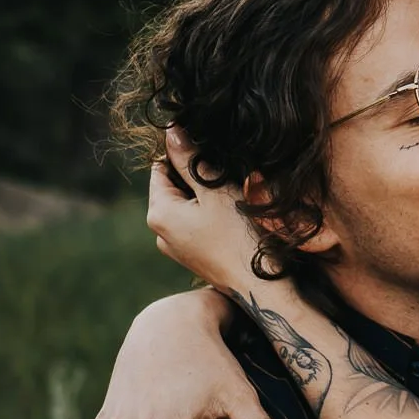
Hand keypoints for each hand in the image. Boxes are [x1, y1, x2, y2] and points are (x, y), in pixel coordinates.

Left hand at [145, 126, 270, 293]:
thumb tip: (172, 130)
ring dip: (205, 197)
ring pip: (186, 207)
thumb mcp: (216, 191)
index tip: (211, 157)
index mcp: (158, 213)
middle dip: (196, 178)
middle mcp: (159, 232)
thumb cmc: (240, 238)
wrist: (260, 288)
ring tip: (232, 200)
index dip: (184, 156)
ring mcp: (175, 248)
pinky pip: (194, 225)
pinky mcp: (191, 257)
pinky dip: (209, 216)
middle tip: (226, 179)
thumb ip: (190, 160)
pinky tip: (231, 220)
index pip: (160, 168)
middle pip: (173, 188)